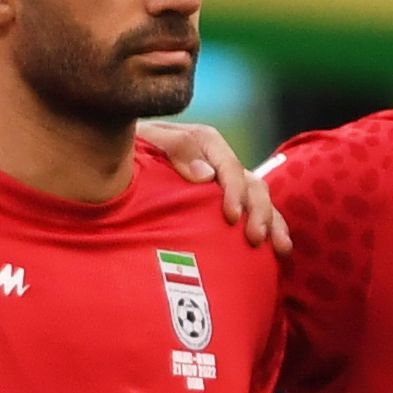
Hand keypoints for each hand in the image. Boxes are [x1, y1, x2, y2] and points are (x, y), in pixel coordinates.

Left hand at [134, 117, 291, 251]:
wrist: (113, 158)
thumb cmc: (129, 151)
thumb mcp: (146, 141)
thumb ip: (174, 149)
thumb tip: (205, 175)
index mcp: (204, 141)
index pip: (228, 166)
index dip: (234, 191)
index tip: (231, 217)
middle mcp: (220, 160)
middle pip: (252, 184)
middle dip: (258, 211)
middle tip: (254, 238)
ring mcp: (226, 182)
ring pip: (261, 199)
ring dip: (273, 222)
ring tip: (279, 249)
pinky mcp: (227, 200)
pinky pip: (256, 212)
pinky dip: (272, 228)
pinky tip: (279, 252)